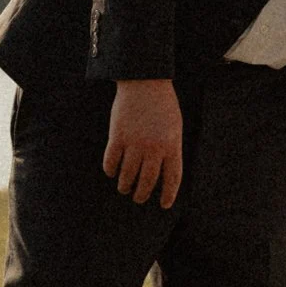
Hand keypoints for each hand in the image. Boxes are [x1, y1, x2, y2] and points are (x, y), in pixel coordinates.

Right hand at [102, 78, 182, 207]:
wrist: (145, 82)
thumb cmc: (163, 106)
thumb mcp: (174, 128)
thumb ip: (171, 149)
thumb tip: (163, 173)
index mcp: (172, 146)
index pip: (172, 178)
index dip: (168, 194)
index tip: (164, 205)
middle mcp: (154, 147)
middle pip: (148, 180)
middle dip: (142, 194)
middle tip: (138, 198)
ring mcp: (135, 142)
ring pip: (128, 174)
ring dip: (125, 185)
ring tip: (124, 189)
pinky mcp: (117, 136)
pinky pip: (111, 161)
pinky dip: (110, 170)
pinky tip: (112, 173)